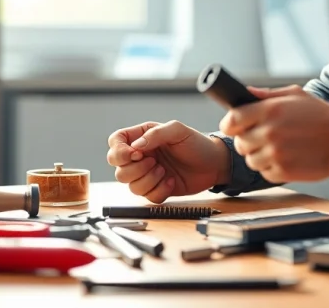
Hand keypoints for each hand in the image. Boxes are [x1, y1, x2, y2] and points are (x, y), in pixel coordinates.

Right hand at [106, 120, 230, 202]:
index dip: (119, 151)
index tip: (135, 154)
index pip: (115, 143)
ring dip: (148, 180)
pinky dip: (159, 191)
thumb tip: (136, 146)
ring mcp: (147, 175)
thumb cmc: (196, 143)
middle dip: (136, 169)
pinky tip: (171, 182)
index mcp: (141, 137)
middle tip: (155, 162)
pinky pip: (148, 197)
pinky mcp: (156, 189)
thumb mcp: (177, 131)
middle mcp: (140, 157)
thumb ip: (156, 134)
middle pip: (119, 170)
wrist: (213, 164)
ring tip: (164, 171)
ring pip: (131, 186)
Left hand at [219, 85, 328, 183]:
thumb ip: (267, 95)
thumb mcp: (296, 95)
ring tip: (276, 149)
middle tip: (261, 138)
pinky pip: (265, 173)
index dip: (229, 125)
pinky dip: (271, 168)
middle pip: (239, 143)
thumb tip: (245, 93)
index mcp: (269, 110)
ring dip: (259, 156)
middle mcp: (269, 132)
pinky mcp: (284, 172)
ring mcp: (276, 154)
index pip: (232, 120)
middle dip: (247, 141)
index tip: (232, 127)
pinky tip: (285, 158)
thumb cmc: (322, 115)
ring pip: (250, 160)